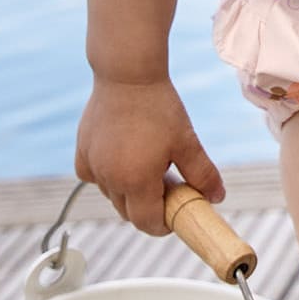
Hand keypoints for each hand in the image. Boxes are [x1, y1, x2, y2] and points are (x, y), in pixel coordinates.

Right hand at [75, 76, 225, 233]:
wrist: (128, 74)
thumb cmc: (158, 106)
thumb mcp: (187, 142)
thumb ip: (203, 174)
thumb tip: (217, 197)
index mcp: (135, 181)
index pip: (147, 223)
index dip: (163, 225)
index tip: (175, 213)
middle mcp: (109, 178)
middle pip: (128, 212)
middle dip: (148, 208)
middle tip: (167, 184)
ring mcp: (92, 165)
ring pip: (111, 195)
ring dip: (128, 191)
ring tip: (149, 164)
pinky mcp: (81, 151)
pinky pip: (93, 177)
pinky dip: (107, 176)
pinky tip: (122, 157)